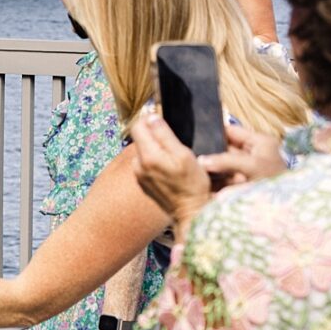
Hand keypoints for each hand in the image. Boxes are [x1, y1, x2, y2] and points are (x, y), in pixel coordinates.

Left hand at [128, 106, 212, 232]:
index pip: (138, 126)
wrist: (190, 212)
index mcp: (147, 157)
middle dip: (154, 135)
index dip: (150, 120)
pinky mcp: (142, 183)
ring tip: (172, 158)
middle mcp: (138, 166)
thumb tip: (151, 117)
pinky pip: (145, 163)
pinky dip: (155, 161)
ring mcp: (139, 176)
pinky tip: (168, 169)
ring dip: (155, 149)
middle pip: (140, 138)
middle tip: (173, 145)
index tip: (164, 124)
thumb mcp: (183, 154)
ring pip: (143, 150)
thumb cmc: (192, 184)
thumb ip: (164, 135)